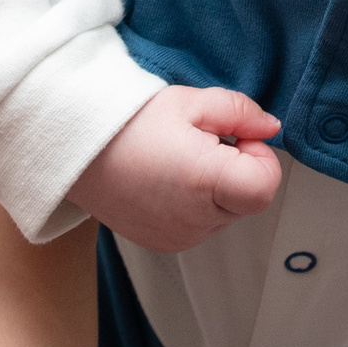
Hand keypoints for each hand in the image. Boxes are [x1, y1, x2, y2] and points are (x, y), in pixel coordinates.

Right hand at [69, 85, 282, 252]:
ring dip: (216, 188)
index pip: (266, 185)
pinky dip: (197, 205)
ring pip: (227, 213)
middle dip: (236, 169)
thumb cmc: (130, 123)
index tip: (234, 138)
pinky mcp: (167, 244)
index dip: (259, 157)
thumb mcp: (191, 102)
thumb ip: (241, 112)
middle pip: (249, 199)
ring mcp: (181, 238)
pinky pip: (203, 225)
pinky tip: (167, 181)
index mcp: (206, 182)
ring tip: (178, 162)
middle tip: (199, 144)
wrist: (77, 151)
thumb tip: (270, 128)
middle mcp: (197, 220)